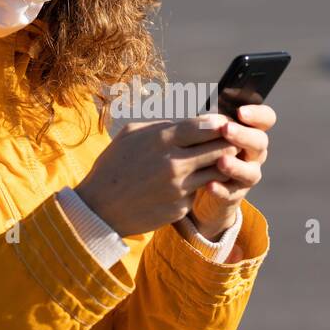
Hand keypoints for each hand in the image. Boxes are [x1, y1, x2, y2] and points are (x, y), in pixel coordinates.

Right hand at [76, 114, 236, 237]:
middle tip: (230, 142)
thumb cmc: (114, 166)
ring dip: (219, 166)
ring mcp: (180, 188)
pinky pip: (199, 192)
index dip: (220, 124)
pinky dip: (198, 186)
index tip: (224, 124)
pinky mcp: (181, 207)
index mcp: (162, 140)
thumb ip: (162, 126)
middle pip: (220, 148)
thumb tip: (190, 121)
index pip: (206, 126)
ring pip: (217, 172)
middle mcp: (175, 163)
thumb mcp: (131, 134)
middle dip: (227, 143)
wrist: (99, 208)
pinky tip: (191, 183)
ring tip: (216, 161)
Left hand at [189, 103, 275, 239]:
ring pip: (251, 171)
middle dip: (243, 135)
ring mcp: (247, 175)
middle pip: (260, 142)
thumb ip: (212, 120)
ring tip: (220, 161)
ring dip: (236, 165)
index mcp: (250, 132)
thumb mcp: (210, 131)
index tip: (241, 112)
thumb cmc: (207, 148)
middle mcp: (254, 153)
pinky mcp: (235, 195)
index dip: (257, 115)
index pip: (266, 119)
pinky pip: (232, 193)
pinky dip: (221, 189)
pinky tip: (209, 185)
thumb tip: (199, 102)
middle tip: (226, 130)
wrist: (204, 185)